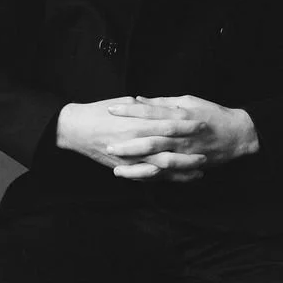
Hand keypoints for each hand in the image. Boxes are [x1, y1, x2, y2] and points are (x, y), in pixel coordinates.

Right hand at [56, 97, 207, 180]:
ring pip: (162, 167)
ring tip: (200, 168)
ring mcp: (130, 158)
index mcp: (136, 122)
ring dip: (182, 169)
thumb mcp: (122, 102)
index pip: (167, 124)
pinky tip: (177, 178)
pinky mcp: (124, 169)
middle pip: (169, 149)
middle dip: (190, 151)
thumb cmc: (98, 112)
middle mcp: (135, 143)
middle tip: (208, 150)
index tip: (202, 123)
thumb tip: (160, 104)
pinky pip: (148, 177)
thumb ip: (143, 106)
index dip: (186, 125)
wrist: (75, 129)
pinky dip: (165, 179)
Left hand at [106, 95, 258, 179]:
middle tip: (107, 142)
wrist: (237, 135)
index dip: (129, 111)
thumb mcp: (187, 101)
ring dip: (135, 161)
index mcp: (180, 114)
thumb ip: (162, 102)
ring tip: (115, 163)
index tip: (111, 109)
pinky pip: (166, 173)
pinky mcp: (188, 165)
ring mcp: (184, 152)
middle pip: (150, 137)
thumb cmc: (211, 114)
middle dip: (127, 141)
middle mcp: (181, 134)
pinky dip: (150, 175)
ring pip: (156, 158)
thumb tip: (139, 99)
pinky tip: (133, 176)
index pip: (150, 111)